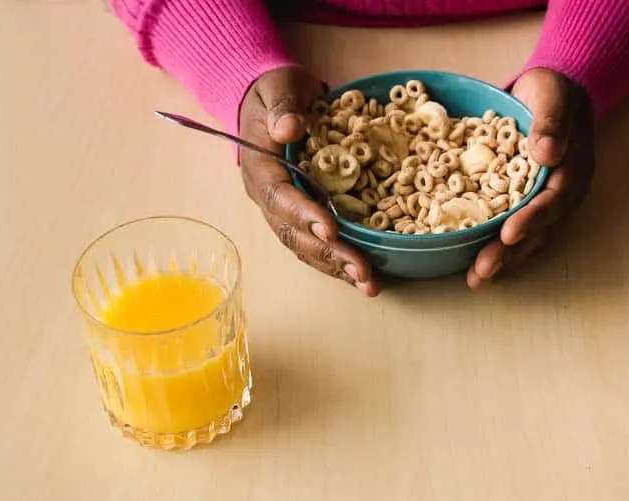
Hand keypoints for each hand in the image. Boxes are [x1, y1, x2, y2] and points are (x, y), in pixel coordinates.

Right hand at [239, 66, 378, 296]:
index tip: (331, 229)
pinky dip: (340, 262)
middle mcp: (269, 199)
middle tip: (360, 271)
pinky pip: (318, 245)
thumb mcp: (278, 87)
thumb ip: (283, 106)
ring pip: (307, 247)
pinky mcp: (303, 215)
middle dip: (329, 254)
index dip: (304, 215)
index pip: (279, 198)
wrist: (271, 102)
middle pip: (295, 234)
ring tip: (368, 285)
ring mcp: (286, 211)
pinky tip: (363, 277)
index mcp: (260, 170)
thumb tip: (289, 127)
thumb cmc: (276, 92)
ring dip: (337, 268)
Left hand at [467, 68, 595, 288]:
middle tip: (483, 269)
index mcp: (574, 167)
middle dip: (511, 252)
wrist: (551, 94)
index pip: (554, 198)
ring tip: (476, 279)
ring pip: (527, 238)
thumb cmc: (552, 90)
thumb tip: (547, 152)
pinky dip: (496, 249)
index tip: (509, 234)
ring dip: (502, 260)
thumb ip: (552, 119)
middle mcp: (563, 192)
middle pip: (540, 229)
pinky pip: (514, 231)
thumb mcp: (553, 92)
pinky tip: (473, 266)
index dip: (532, 218)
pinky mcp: (527, 205)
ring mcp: (546, 202)